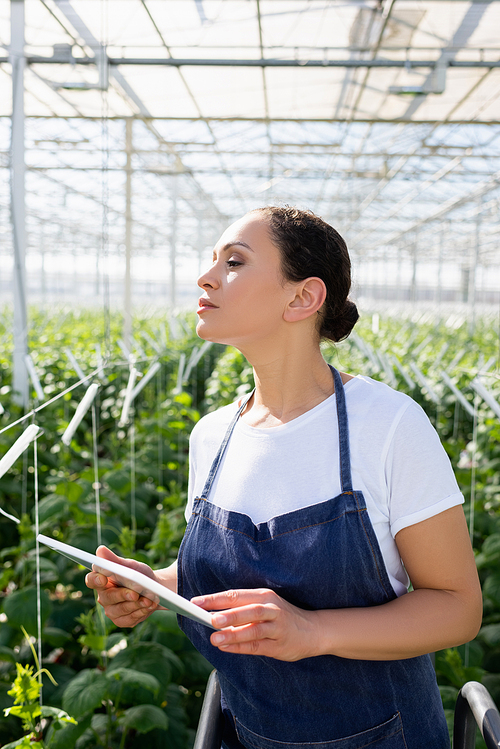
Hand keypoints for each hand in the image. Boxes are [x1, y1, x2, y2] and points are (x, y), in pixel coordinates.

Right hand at [85, 546, 159, 627]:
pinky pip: (129, 619)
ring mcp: (112, 611)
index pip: (91, 580)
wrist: (156, 589)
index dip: (95, 580)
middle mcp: (104, 597)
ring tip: (149, 599)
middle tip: (136, 593)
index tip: (104, 578)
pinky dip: (141, 612)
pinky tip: (149, 606)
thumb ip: (115, 560)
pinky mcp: (122, 620)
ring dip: (136, 605)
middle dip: (123, 595)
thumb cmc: (139, 574)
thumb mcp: (130, 565)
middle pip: (108, 597)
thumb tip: (100, 550)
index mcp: (102, 580)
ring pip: (120, 610)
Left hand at [191, 588, 317, 661]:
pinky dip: (241, 647)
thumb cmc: (281, 617)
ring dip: (234, 634)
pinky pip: (258, 646)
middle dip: (228, 613)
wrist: (313, 630)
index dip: (215, 598)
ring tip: (215, 638)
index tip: (195, 602)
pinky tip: (226, 648)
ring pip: (254, 629)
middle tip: (209, 618)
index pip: (236, 595)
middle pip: (248, 609)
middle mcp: (271, 609)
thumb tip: (212, 615)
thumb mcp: (264, 606)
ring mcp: (277, 627)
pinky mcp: (279, 645)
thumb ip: (241, 610)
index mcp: (264, 595)